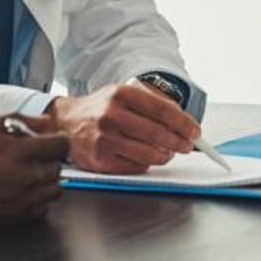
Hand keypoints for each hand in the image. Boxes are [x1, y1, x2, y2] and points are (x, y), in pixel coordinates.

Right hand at [0, 126, 68, 224]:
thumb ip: (16, 119)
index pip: (61, 145)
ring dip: (46, 180)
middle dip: (48, 160)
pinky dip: (38, 200)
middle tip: (32, 158)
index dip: (55, 140)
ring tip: (27, 175)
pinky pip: (44, 208)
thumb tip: (44, 119)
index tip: (49, 141)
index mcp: (20, 152)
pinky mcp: (17, 216)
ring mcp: (23, 199)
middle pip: (59, 167)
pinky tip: (22, 191)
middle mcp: (26, 176)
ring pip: (55, 188)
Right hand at [46, 82, 200, 173]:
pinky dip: (147, 164)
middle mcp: (111, 115)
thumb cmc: (101, 108)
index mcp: (122, 94)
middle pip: (157, 134)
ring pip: (148, 154)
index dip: (184, 123)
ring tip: (168, 152)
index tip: (195, 131)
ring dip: (165, 156)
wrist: (65, 123)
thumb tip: (183, 120)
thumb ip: (153, 102)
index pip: (162, 110)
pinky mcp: (99, 160)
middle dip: (179, 142)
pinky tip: (147, 157)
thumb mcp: (125, 94)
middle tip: (187, 145)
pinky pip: (134, 167)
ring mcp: (104, 139)